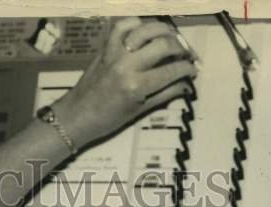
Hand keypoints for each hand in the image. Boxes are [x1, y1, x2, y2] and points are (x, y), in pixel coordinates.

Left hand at [53, 17, 196, 149]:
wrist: (76, 116)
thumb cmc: (108, 119)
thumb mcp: (140, 111)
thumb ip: (165, 95)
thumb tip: (187, 84)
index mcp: (137, 86)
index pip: (172, 70)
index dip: (188, 68)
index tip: (194, 69)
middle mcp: (127, 65)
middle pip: (164, 45)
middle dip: (181, 48)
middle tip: (185, 54)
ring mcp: (115, 53)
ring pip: (146, 29)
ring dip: (164, 31)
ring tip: (171, 39)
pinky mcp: (106, 47)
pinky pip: (123, 25)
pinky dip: (137, 24)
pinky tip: (145, 31)